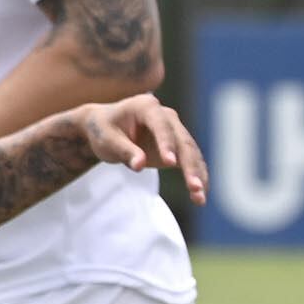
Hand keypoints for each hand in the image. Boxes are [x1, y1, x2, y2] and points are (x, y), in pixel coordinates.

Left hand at [80, 95, 208, 203]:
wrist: (106, 127)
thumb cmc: (103, 130)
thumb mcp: (107, 139)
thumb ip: (124, 150)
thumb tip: (139, 165)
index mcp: (147, 107)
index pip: (161, 126)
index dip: (166, 144)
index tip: (170, 163)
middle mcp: (166, 116)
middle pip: (183, 141)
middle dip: (190, 165)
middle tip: (195, 187)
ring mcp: (174, 130)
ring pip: (191, 153)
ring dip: (197, 175)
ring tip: (200, 197)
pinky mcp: (177, 147)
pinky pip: (190, 161)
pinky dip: (196, 177)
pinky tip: (200, 195)